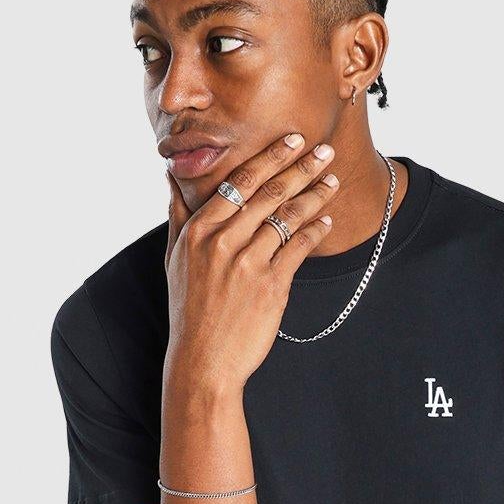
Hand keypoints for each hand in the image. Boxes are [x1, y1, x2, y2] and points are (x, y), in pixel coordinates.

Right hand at [164, 132, 340, 396]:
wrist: (203, 361)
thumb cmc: (188, 311)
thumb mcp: (173, 261)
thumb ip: (178, 217)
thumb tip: (170, 179)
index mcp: (200, 231)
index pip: (239, 183)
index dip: (269, 158)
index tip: (292, 141)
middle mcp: (223, 242)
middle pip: (269, 193)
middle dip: (301, 167)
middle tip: (324, 150)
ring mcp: (248, 263)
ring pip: (287, 217)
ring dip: (314, 195)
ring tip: (332, 180)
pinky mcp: (271, 286)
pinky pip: (298, 249)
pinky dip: (315, 231)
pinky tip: (327, 221)